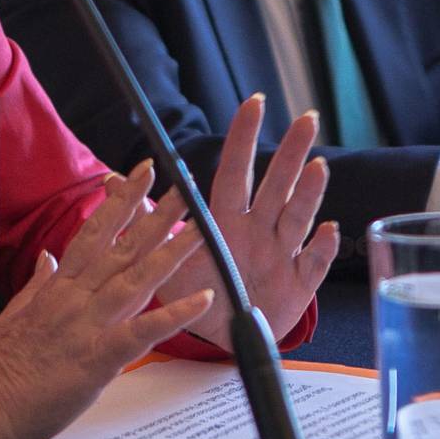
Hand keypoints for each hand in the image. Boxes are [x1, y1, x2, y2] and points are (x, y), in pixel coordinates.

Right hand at [0, 163, 210, 438]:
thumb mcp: (14, 313)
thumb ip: (37, 282)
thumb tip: (48, 255)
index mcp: (59, 287)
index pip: (95, 233)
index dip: (120, 202)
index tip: (140, 175)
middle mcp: (76, 298)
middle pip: (123, 247)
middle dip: (155, 213)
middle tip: (185, 183)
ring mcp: (88, 326)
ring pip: (137, 279)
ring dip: (172, 252)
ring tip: (201, 228)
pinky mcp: (97, 359)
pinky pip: (143, 332)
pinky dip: (174, 315)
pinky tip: (203, 299)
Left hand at [156, 94, 338, 350]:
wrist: (224, 336)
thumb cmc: (200, 288)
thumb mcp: (168, 256)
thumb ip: (147, 217)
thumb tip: (110, 181)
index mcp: (227, 219)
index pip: (234, 172)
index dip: (243, 138)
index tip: (254, 102)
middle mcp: (258, 229)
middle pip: (276, 185)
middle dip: (291, 153)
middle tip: (306, 120)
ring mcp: (281, 254)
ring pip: (296, 217)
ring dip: (308, 193)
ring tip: (318, 167)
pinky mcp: (299, 284)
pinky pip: (313, 263)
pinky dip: (323, 247)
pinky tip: (329, 228)